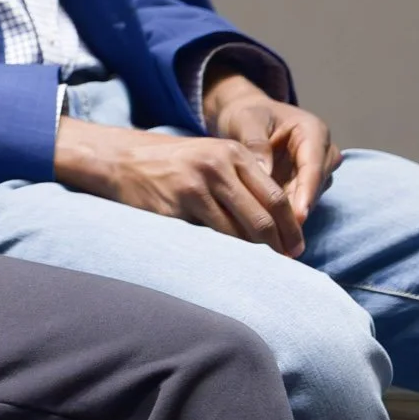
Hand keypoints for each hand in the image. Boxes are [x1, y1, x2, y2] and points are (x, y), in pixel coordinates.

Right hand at [54, 119, 303, 255]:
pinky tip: (228, 259)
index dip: (291, 227)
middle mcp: (218, 166)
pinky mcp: (176, 206)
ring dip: (252, 254)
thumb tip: (279, 222)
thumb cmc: (173, 164)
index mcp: (233, 153)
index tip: (296, 247)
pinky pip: (210, 238)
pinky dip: (224, 252)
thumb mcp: (212, 158)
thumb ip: (243, 180)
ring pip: (239, 232)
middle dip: (278, 246)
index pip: (277, 197)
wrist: (122, 159)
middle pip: (263, 217)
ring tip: (259, 266)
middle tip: (284, 262)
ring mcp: (196, 185)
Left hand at [203, 74, 341, 226]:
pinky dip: (288, 214)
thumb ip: (255, 143)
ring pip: (310, 196)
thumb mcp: (246, 121)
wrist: (246, 115)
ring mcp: (316, 168)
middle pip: (316, 185)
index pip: (313, 165)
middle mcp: (321, 151)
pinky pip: (300, 200)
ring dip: (294, 215)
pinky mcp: (306, 182)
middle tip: (284, 234)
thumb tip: (265, 173)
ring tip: (277, 236)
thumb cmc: (246, 114)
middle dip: (301, 209)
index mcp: (313, 131)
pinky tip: (273, 231)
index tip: (298, 215)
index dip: (306, 192)